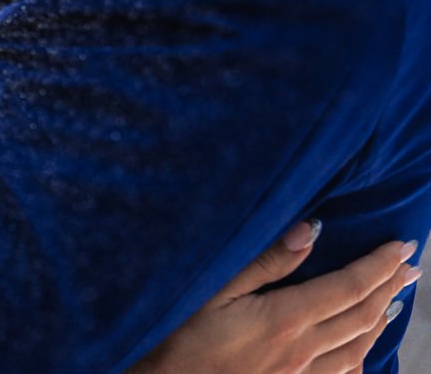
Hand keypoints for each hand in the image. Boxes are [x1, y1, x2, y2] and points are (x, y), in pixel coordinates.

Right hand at [133, 221, 418, 373]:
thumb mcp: (214, 288)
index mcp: (285, 320)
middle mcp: (303, 351)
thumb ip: (266, 261)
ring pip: (359, 348)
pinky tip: (363, 348)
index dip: (379, 265)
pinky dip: (362, 355)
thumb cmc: (179, 336)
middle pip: (362, 316)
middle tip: (409, 264)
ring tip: (395, 298)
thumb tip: (310, 230)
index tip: (400, 245)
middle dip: (390, 286)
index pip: (349, 287)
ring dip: (382, 318)